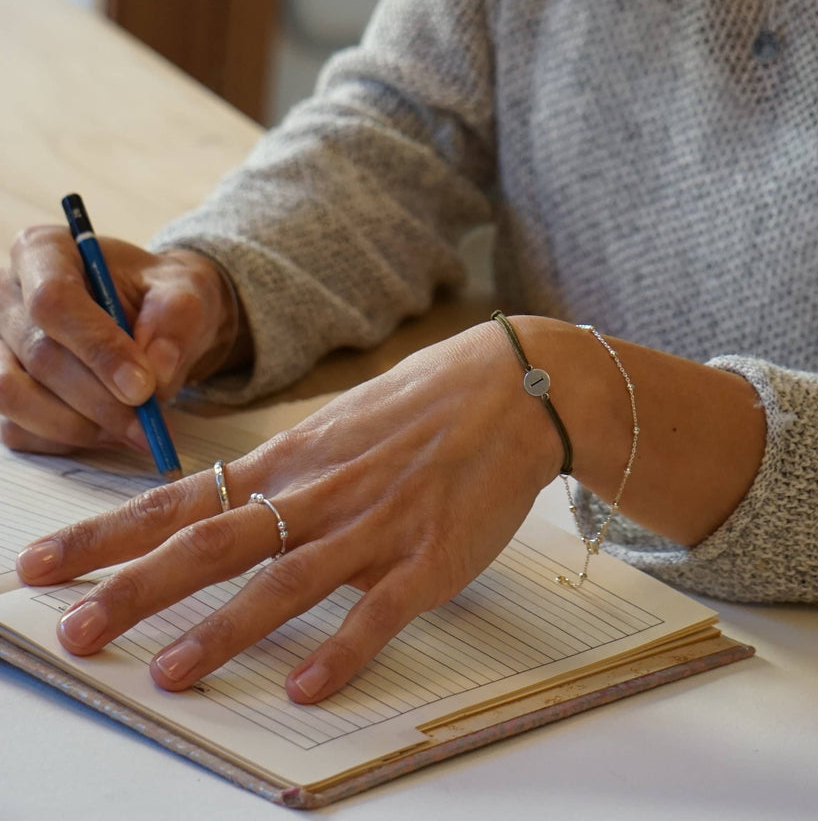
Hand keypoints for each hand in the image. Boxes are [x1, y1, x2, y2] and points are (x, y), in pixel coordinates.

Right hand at [0, 225, 241, 454]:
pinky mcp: (5, 386)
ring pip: (17, 396)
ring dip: (81, 425)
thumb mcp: (187, 290)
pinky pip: (18, 427)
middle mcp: (9, 294)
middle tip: (150, 423)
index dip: (97, 349)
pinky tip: (110, 432)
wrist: (157, 317)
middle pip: (40, 355)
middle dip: (101, 399)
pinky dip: (67, 440)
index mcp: (46, 251)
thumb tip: (157, 371)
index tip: (142, 386)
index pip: (53, 301)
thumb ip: (176, 320)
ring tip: (135, 430)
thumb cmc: (164, 295)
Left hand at [16, 321, 563, 702]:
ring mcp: (375, 526)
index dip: (109, 533)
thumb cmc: (426, 399)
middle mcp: (321, 492)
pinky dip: (342, 651)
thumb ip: (288, 462)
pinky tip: (306, 687)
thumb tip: (237, 491)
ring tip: (168, 672)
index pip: (184, 498)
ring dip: (224, 630)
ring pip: (285, 582)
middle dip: (136, 588)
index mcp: (294, 457)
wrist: (515, 386)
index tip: (45, 561)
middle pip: (214, 543)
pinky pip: (378, 612)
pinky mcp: (430, 558)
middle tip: (73, 628)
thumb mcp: (342, 418)